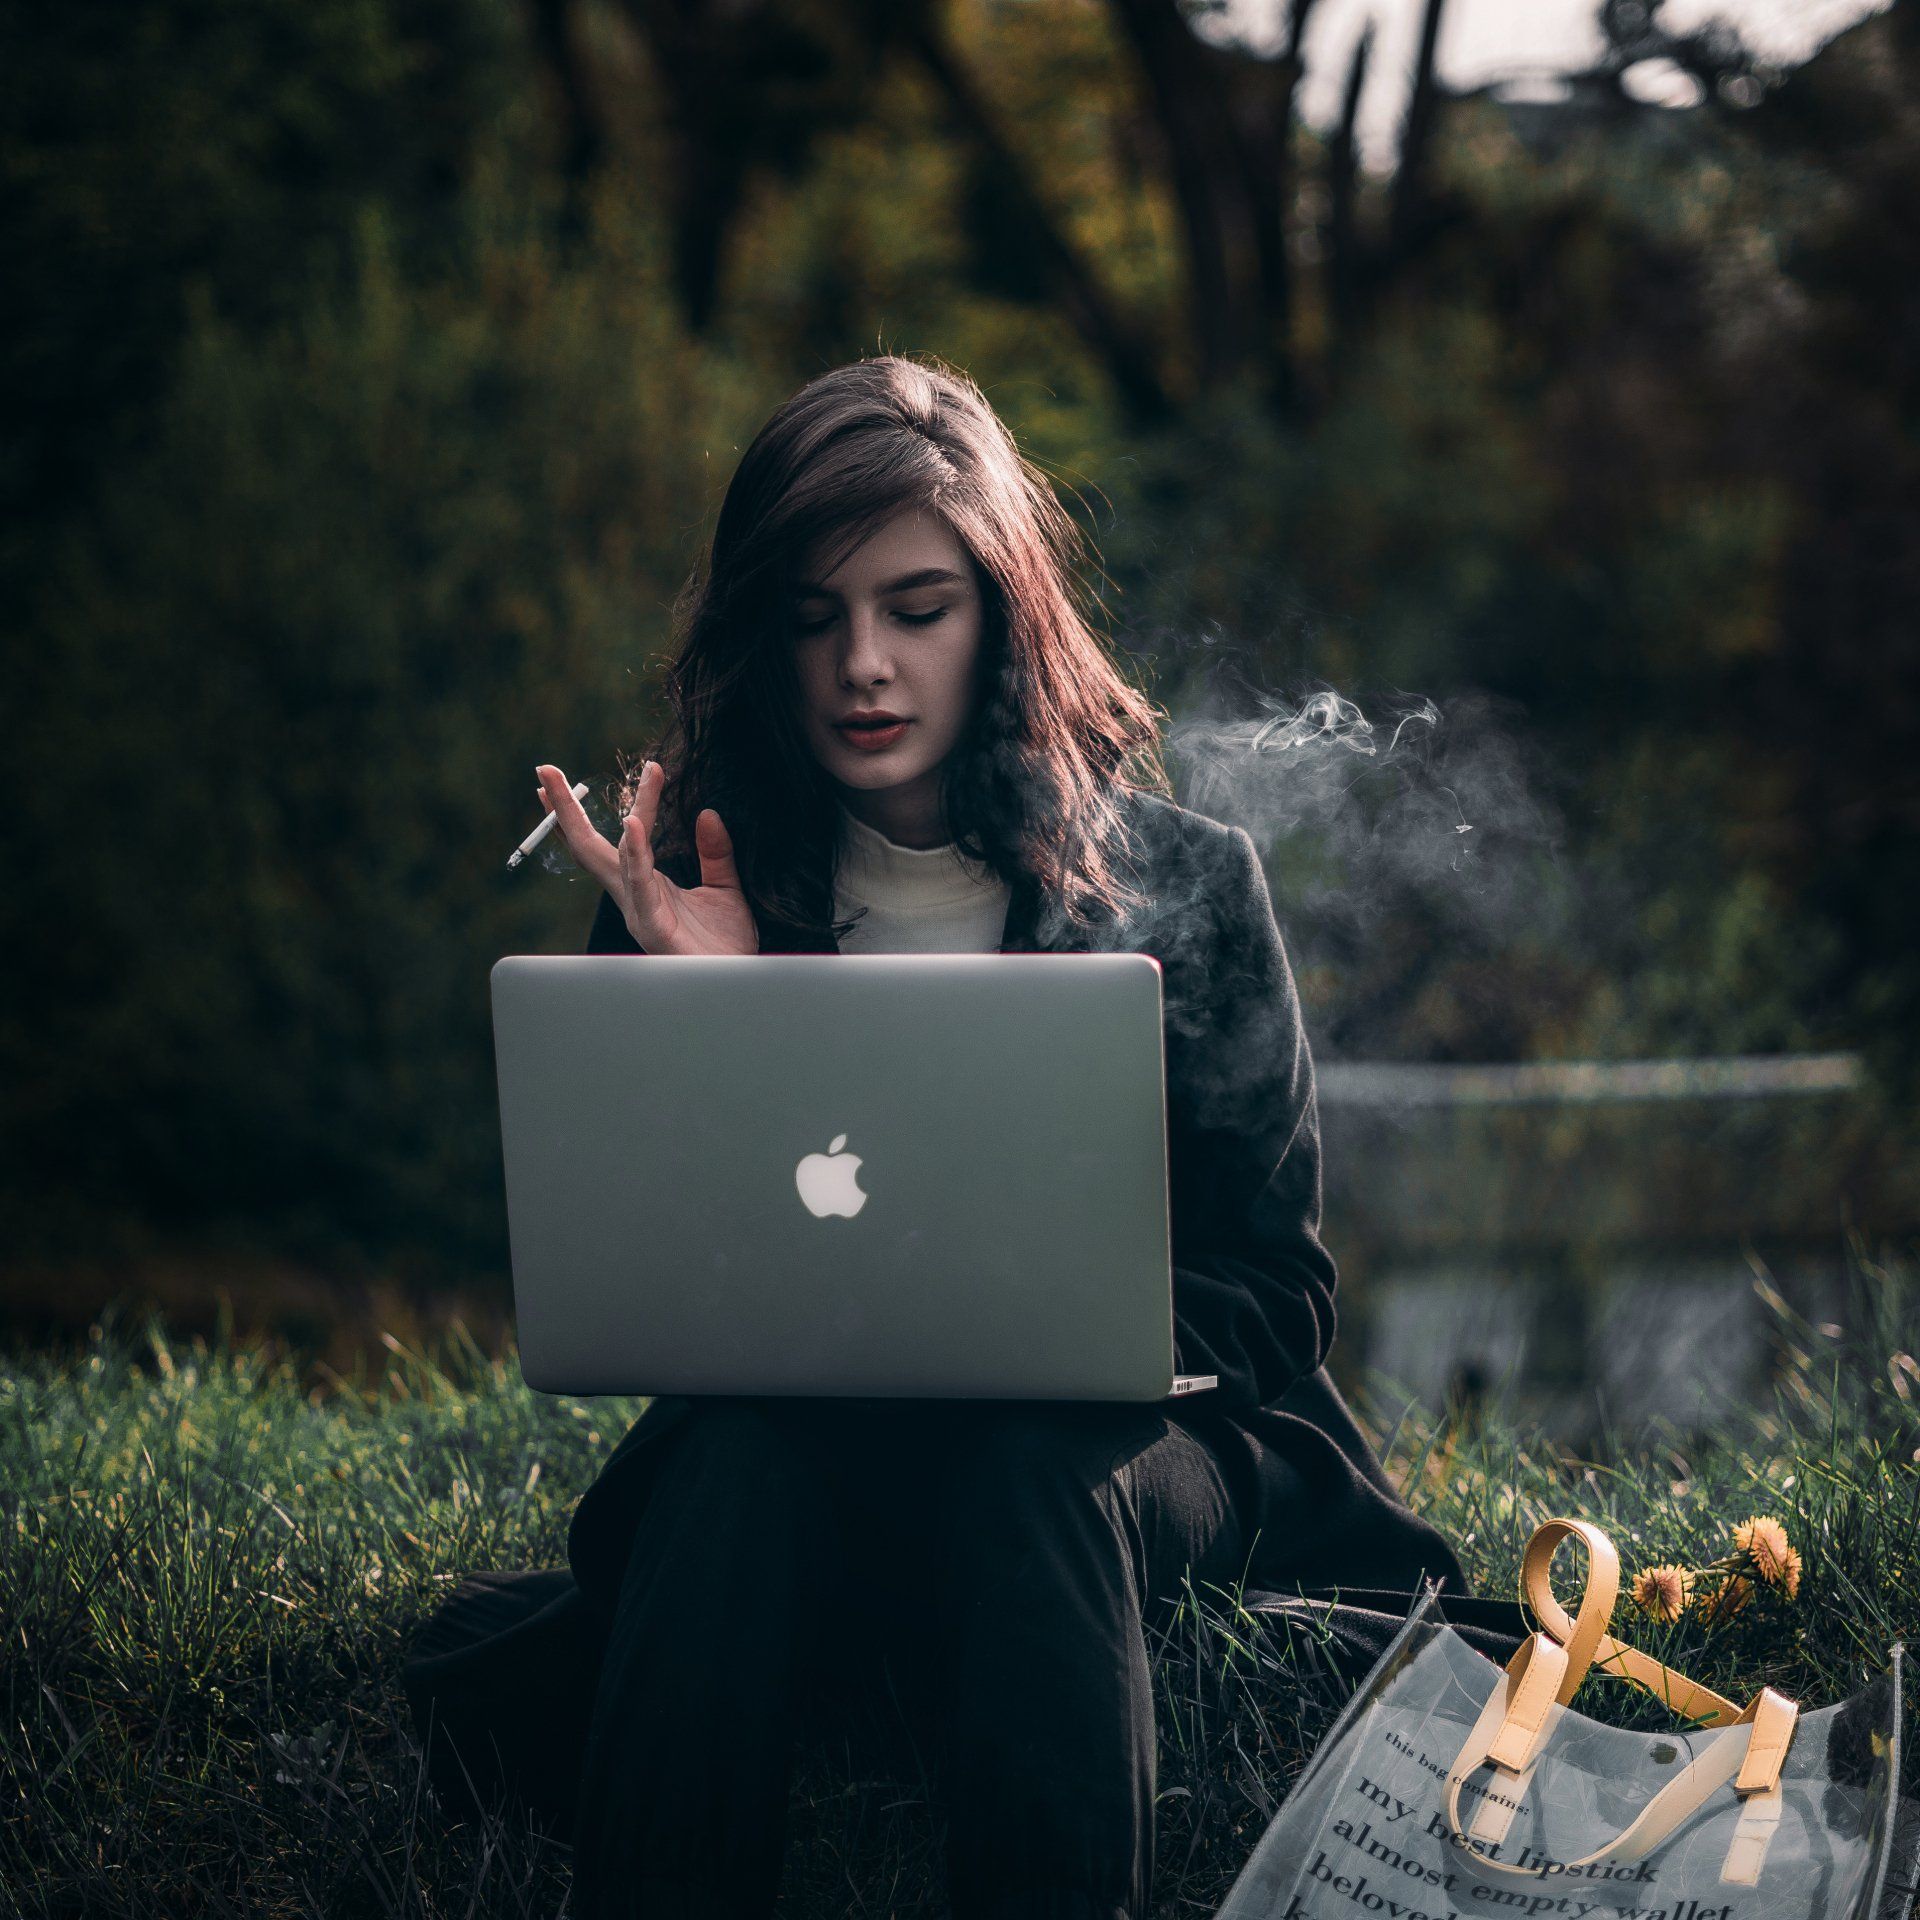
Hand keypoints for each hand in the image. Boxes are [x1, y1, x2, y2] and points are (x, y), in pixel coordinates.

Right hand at [534, 761, 759, 954]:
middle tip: (544, 769)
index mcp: (645, 884)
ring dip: (577, 820)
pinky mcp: (651, 925)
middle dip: (562, 809)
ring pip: (604, 858)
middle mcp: (632, 895)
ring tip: (562, 785)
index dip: (631, 800)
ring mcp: (637, 910)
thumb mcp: (724, 888)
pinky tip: (631, 825)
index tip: (650, 765)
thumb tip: (706, 813)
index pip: (624, 836)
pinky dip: (634, 854)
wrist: (737, 981)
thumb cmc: (725, 944)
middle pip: (588, 845)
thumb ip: (714, 854)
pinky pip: (639, 884)